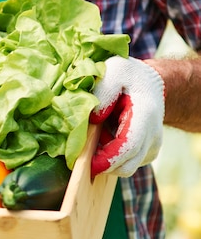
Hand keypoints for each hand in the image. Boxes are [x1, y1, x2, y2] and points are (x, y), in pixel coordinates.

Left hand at [90, 56, 164, 177]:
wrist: (150, 84)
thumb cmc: (129, 77)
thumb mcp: (114, 71)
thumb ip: (104, 91)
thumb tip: (94, 118)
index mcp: (145, 116)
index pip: (128, 147)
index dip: (107, 159)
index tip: (88, 164)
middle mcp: (153, 135)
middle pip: (127, 165)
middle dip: (102, 164)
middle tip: (85, 148)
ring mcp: (152, 146)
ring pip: (126, 167)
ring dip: (107, 158)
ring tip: (99, 134)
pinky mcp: (147, 153)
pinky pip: (127, 163)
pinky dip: (113, 156)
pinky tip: (106, 137)